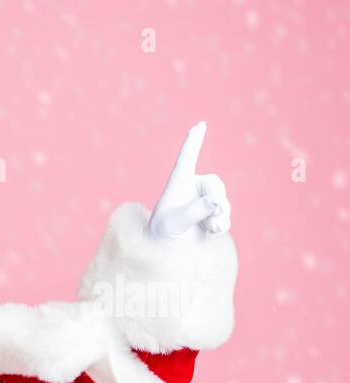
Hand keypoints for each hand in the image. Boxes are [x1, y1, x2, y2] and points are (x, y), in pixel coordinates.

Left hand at [147, 122, 230, 241]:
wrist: (167, 251)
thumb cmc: (163, 233)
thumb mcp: (175, 222)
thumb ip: (194, 211)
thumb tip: (216, 201)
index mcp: (178, 183)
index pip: (186, 159)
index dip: (193, 142)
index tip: (200, 125)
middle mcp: (194, 188)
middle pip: (215, 185)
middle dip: (217, 199)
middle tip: (215, 210)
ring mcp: (206, 201)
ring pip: (223, 203)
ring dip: (218, 216)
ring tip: (208, 227)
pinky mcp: (214, 215)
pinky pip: (225, 218)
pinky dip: (220, 226)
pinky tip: (209, 232)